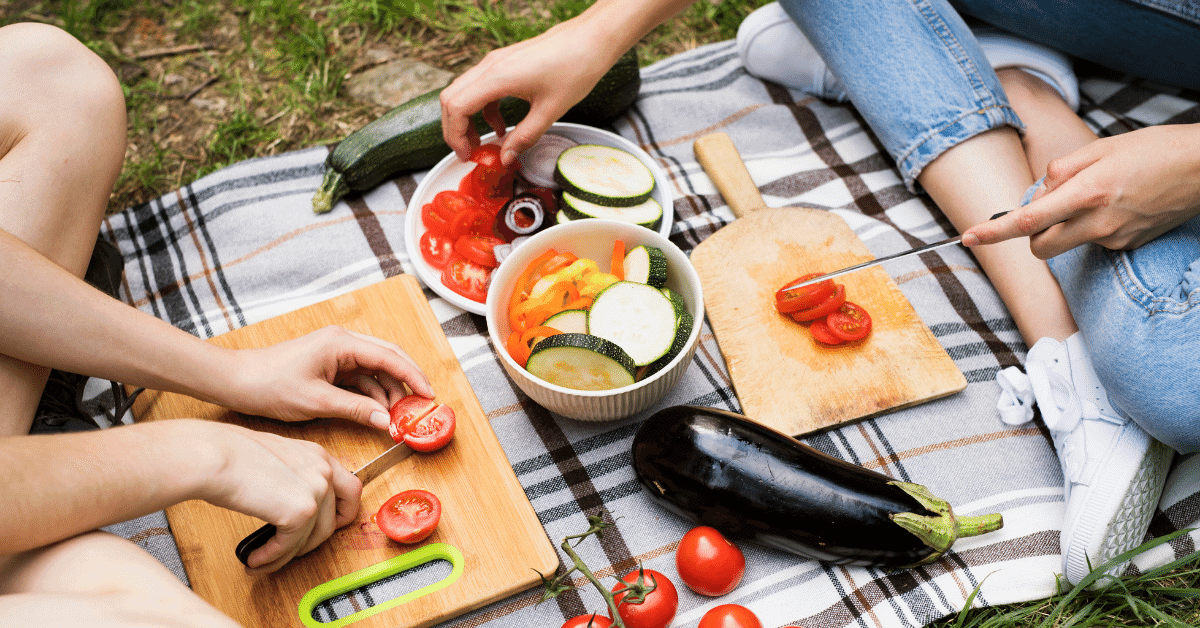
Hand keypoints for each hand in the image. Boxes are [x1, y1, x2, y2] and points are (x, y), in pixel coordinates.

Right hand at [193, 421, 360, 572]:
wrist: (211, 456)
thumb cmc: (228, 454)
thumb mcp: (274, 459)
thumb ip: (291, 479)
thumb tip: (287, 505)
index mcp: (317, 455)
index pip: (349, 490)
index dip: (340, 515)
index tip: (322, 529)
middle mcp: (322, 470)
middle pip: (336, 519)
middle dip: (313, 541)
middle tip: (291, 550)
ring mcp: (315, 489)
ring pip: (312, 539)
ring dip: (287, 555)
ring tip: (263, 560)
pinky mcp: (300, 510)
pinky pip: (290, 546)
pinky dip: (272, 558)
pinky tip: (256, 560)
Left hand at [217, 325, 433, 429]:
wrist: (237, 381)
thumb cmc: (270, 384)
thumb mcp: (316, 402)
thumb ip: (356, 409)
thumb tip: (387, 421)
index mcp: (341, 343)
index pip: (389, 357)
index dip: (413, 377)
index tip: (429, 396)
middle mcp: (343, 343)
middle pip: (388, 359)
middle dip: (407, 382)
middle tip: (422, 406)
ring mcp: (337, 354)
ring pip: (376, 371)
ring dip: (390, 392)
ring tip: (400, 417)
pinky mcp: (330, 367)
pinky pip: (361, 379)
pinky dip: (373, 395)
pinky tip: (380, 413)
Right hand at [439, 18, 622, 166]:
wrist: (591, 39)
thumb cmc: (575, 67)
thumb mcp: (550, 111)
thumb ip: (524, 138)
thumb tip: (506, 158)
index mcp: (497, 77)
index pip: (457, 108)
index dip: (455, 135)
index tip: (467, 155)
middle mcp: (490, 66)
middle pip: (452, 99)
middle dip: (455, 129)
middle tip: (469, 152)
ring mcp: (496, 62)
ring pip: (464, 92)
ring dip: (468, 119)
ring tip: (484, 142)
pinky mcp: (505, 63)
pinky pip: (481, 88)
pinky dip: (484, 109)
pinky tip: (501, 125)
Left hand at [962, 124, 1199, 257]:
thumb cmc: (1154, 150)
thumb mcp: (1101, 148)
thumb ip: (1061, 171)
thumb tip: (1039, 191)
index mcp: (1086, 193)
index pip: (1027, 220)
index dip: (993, 233)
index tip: (967, 238)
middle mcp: (1097, 223)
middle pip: (1040, 247)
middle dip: (1033, 234)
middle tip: (1049, 208)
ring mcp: (1114, 239)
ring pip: (1068, 244)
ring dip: (1066, 227)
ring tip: (1096, 197)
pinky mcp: (1129, 247)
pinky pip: (1095, 241)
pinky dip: (1094, 227)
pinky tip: (1119, 205)